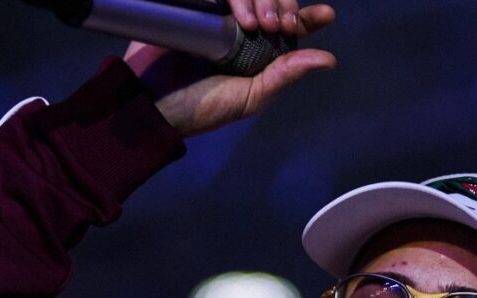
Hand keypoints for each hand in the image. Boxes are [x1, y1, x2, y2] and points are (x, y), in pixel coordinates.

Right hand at [124, 1, 335, 136]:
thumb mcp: (250, 97)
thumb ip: (285, 75)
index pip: (289, 24)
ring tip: (253, 23)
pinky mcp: (191, 4)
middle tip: (278, 26)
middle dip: (283, 5)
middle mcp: (239, 28)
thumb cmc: (199, 108)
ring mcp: (214, 14)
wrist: (149, 101)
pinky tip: (233, 11)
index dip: (308, 16)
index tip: (325, 15)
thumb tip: (327, 59)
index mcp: (258, 51)